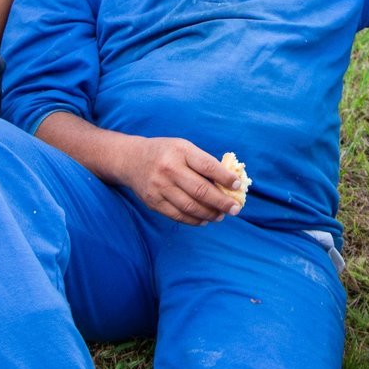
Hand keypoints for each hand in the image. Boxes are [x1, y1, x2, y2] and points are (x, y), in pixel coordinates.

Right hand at [118, 137, 244, 224]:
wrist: (131, 159)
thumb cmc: (165, 153)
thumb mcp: (183, 148)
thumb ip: (203, 162)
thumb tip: (228, 183)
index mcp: (181, 151)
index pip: (208, 166)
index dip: (225, 178)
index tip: (238, 186)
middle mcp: (169, 169)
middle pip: (201, 190)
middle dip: (222, 202)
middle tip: (235, 209)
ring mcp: (160, 187)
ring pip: (191, 206)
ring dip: (210, 214)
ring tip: (221, 215)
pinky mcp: (153, 202)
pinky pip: (178, 215)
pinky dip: (194, 220)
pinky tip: (204, 220)